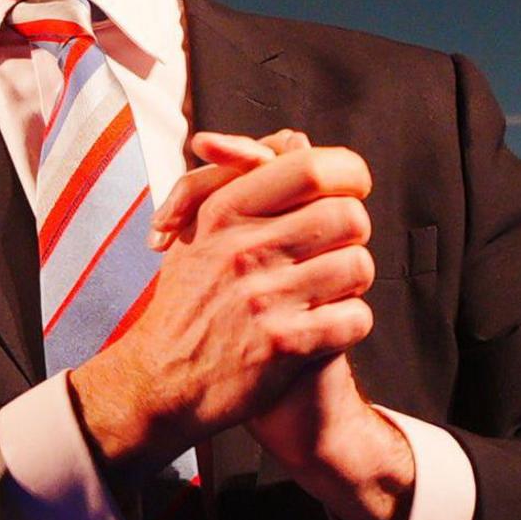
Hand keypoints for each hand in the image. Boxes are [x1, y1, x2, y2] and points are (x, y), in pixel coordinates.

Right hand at [64, 128, 378, 471]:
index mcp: (225, 212)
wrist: (160, 380)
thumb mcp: (198, 228)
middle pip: (350, 215)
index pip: (314, 166)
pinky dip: (348, 324)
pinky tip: (321, 329)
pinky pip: (357, 317)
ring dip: (352, 283)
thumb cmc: (189, 298)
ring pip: (360, 265)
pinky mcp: (284, 345)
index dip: (348, 176)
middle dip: (351, 236)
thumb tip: (295, 139)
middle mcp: (244, 250)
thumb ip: (243, 176)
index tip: (348, 192)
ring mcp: (264, 298)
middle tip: (330, 253)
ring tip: (323, 293)